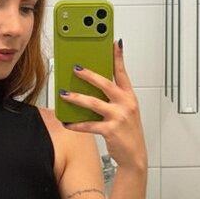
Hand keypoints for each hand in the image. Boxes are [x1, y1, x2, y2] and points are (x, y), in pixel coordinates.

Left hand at [61, 40, 147, 170]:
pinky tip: (67, 123)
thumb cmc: (128, 133)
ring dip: (76, 98)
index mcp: (129, 97)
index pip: (123, 73)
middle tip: (75, 68)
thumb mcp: (126, 111)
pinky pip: (89, 125)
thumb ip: (114, 98)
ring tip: (64, 94)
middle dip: (88, 74)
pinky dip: (76, 124)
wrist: (135, 156)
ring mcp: (118, 117)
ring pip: (93, 103)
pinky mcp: (110, 130)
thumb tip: (93, 87)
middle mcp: (125, 104)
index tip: (114, 43)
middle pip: (105, 84)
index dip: (118, 57)